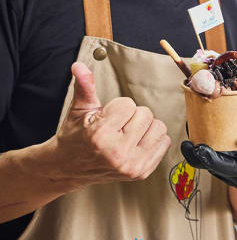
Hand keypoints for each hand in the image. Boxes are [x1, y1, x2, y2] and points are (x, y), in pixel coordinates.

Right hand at [55, 62, 171, 186]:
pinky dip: (153, 139)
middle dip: (132, 116)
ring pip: (159, 127)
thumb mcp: (79, 110)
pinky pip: (165, 142)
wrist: (69, 168)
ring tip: (126, 135)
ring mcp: (131, 165)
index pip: (129, 104)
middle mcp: (117, 154)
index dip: (117, 107)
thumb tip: (79, 66)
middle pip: (146, 114)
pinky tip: (135, 143)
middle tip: (116, 128)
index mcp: (100, 136)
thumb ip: (84, 87)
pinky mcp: (141, 172)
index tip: (106, 118)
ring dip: (145, 127)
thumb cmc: (76, 137)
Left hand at [181, 102, 236, 196]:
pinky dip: (197, 157)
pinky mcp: (224, 176)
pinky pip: (209, 168)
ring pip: (216, 171)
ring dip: (200, 160)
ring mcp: (236, 175)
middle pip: (231, 169)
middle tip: (201, 148)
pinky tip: (188, 143)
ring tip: (187, 145)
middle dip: (214, 160)